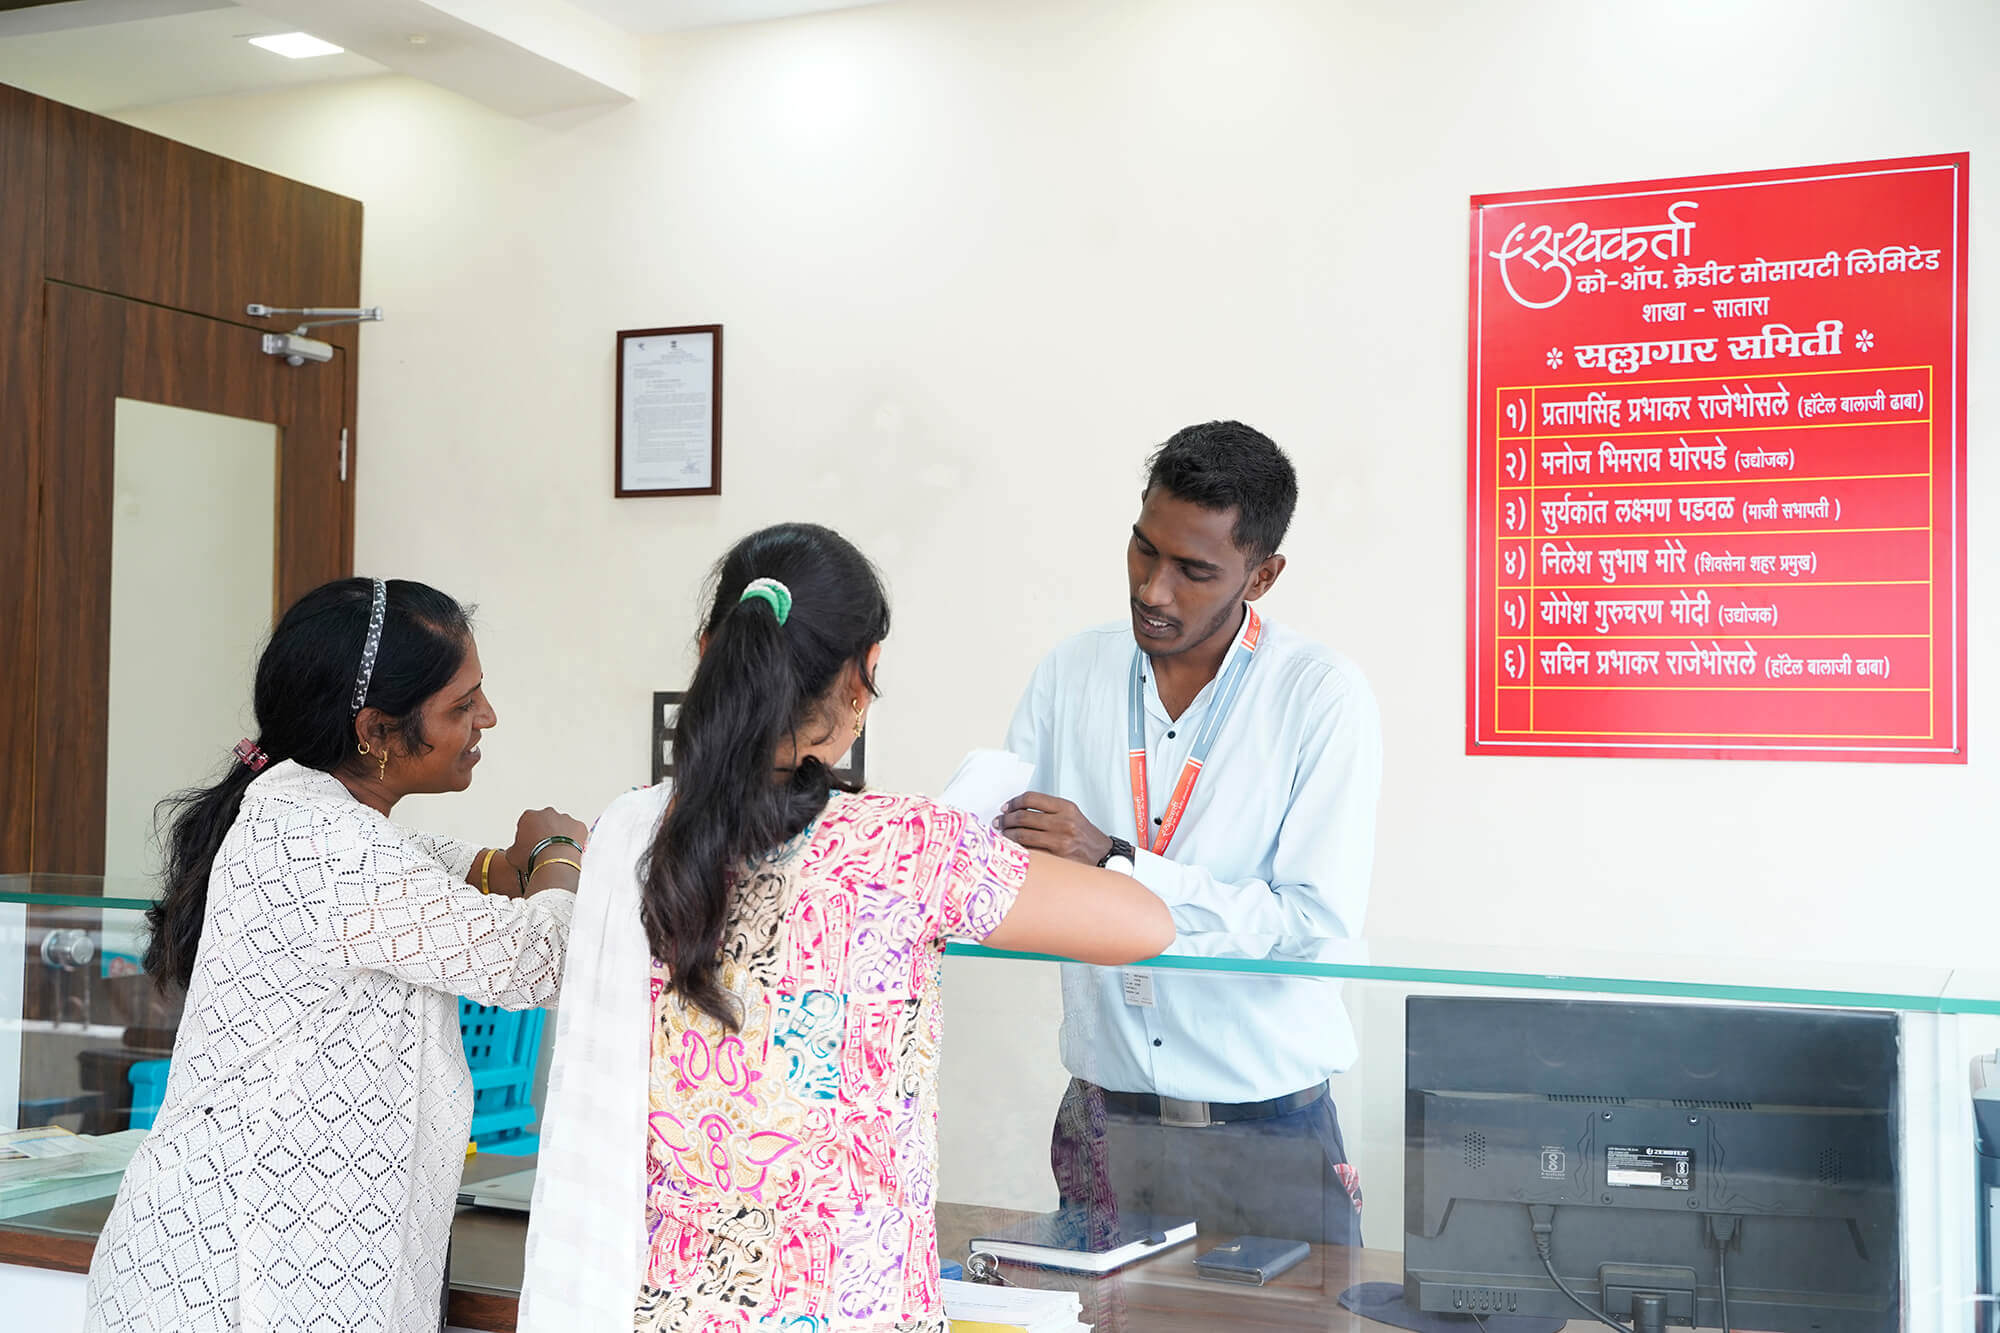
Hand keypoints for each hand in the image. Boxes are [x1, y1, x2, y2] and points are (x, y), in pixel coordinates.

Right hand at [506, 807, 589, 879]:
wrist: (555, 863)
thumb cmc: (533, 858)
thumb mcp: (512, 855)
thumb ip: (514, 848)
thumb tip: (516, 851)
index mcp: (529, 816)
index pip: (527, 822)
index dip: (528, 834)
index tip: (530, 845)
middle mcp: (548, 813)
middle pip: (546, 821)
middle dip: (545, 831)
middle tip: (545, 847)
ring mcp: (565, 818)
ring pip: (562, 825)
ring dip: (561, 834)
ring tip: (558, 851)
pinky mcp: (579, 825)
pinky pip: (576, 831)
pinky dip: (574, 839)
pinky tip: (570, 850)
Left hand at [998, 792, 1112, 865]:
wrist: (1103, 855)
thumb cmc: (1084, 834)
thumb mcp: (1071, 814)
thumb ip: (1047, 809)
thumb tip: (1016, 809)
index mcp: (1066, 807)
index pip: (1031, 799)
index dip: (1013, 802)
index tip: (1006, 807)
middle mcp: (1063, 822)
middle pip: (1023, 816)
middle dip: (1006, 819)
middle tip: (999, 822)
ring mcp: (1060, 841)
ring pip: (1022, 835)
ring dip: (1007, 834)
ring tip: (1003, 834)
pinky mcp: (1057, 858)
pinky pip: (1029, 851)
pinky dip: (1017, 848)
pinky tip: (1012, 847)